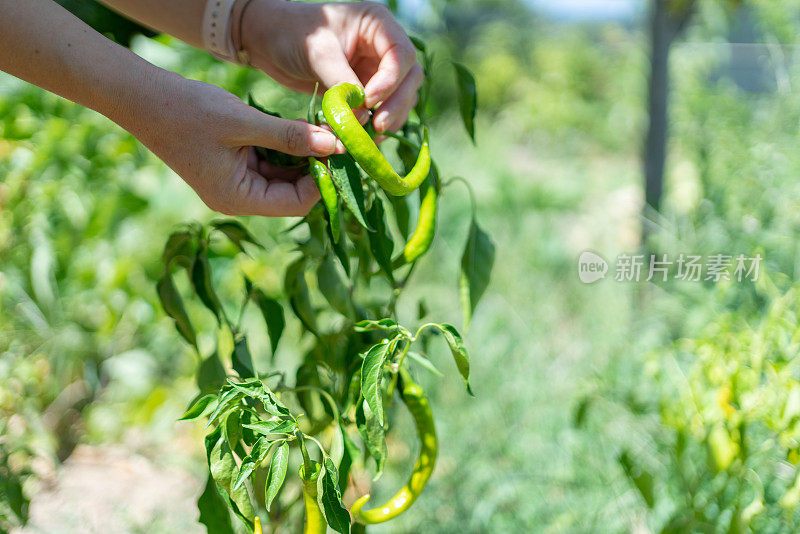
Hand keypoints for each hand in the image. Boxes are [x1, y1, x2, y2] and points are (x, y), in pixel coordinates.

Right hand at [121, 70, 341, 215]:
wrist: (142, 97)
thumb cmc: (188, 112)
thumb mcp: (244, 123)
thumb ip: (289, 137)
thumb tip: (332, 146)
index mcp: (238, 198)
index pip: (296, 204)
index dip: (323, 182)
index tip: (342, 154)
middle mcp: (239, 198)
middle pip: (293, 194)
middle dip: (317, 169)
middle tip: (340, 141)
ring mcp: (236, 183)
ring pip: (285, 178)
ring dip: (305, 158)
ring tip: (326, 132)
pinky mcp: (234, 166)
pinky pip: (271, 164)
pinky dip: (288, 149)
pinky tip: (303, 130)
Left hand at [241, 0, 422, 133]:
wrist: (267, 40)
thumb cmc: (291, 33)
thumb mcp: (318, 53)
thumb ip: (342, 85)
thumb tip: (363, 119)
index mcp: (377, 24)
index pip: (402, 55)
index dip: (392, 81)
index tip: (370, 101)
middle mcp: (383, 45)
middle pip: (409, 78)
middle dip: (396, 104)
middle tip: (378, 126)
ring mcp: (375, 68)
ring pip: (399, 97)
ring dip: (389, 118)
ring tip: (370, 137)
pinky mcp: (364, 89)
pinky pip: (379, 109)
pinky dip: (373, 125)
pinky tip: (362, 138)